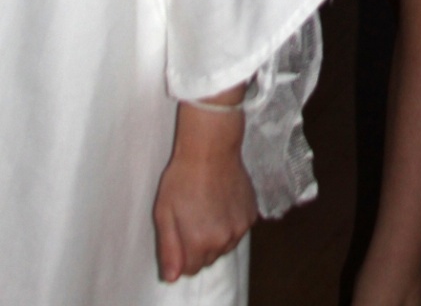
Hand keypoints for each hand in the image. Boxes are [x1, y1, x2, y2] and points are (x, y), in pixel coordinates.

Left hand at [153, 102, 256, 281]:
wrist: (211, 148)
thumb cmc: (183, 178)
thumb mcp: (164, 214)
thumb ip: (168, 249)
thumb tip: (171, 277)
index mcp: (201, 242)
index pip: (190, 269)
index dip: (182, 254)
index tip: (179, 233)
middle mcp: (224, 239)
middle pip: (209, 259)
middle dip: (199, 246)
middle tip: (191, 218)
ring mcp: (241, 226)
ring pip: (225, 245)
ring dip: (216, 235)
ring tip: (207, 208)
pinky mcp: (252, 213)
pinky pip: (238, 230)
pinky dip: (230, 222)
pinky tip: (221, 202)